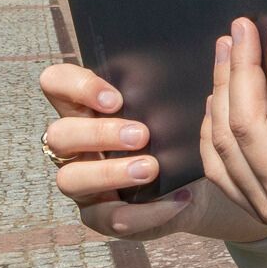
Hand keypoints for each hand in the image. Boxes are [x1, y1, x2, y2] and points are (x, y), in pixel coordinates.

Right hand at [39, 64, 266, 241]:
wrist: (199, 184)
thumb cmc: (180, 135)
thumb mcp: (174, 109)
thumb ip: (169, 87)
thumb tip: (210, 48)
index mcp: (87, 108)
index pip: (56, 84)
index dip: (76, 86)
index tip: (116, 97)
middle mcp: (76, 145)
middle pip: (59, 134)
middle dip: (99, 133)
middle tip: (141, 134)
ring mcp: (83, 183)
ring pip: (71, 178)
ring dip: (111, 172)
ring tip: (151, 168)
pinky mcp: (100, 216)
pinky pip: (110, 219)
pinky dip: (147, 212)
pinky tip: (178, 201)